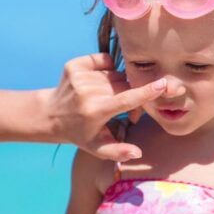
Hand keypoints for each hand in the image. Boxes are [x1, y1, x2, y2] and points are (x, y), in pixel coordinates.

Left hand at [47, 53, 172, 160]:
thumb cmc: (80, 133)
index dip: (146, 92)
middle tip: (126, 112)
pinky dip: (107, 68)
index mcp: (96, 111)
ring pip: (116, 74)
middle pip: (125, 86)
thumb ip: (118, 151)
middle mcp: (88, 92)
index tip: (163, 84)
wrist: (50, 115)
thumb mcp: (97, 148)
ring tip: (108, 98)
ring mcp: (80, 77)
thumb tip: (138, 152)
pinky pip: (104, 60)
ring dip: (118, 85)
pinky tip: (98, 82)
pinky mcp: (75, 65)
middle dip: (132, 96)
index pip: (127, 99)